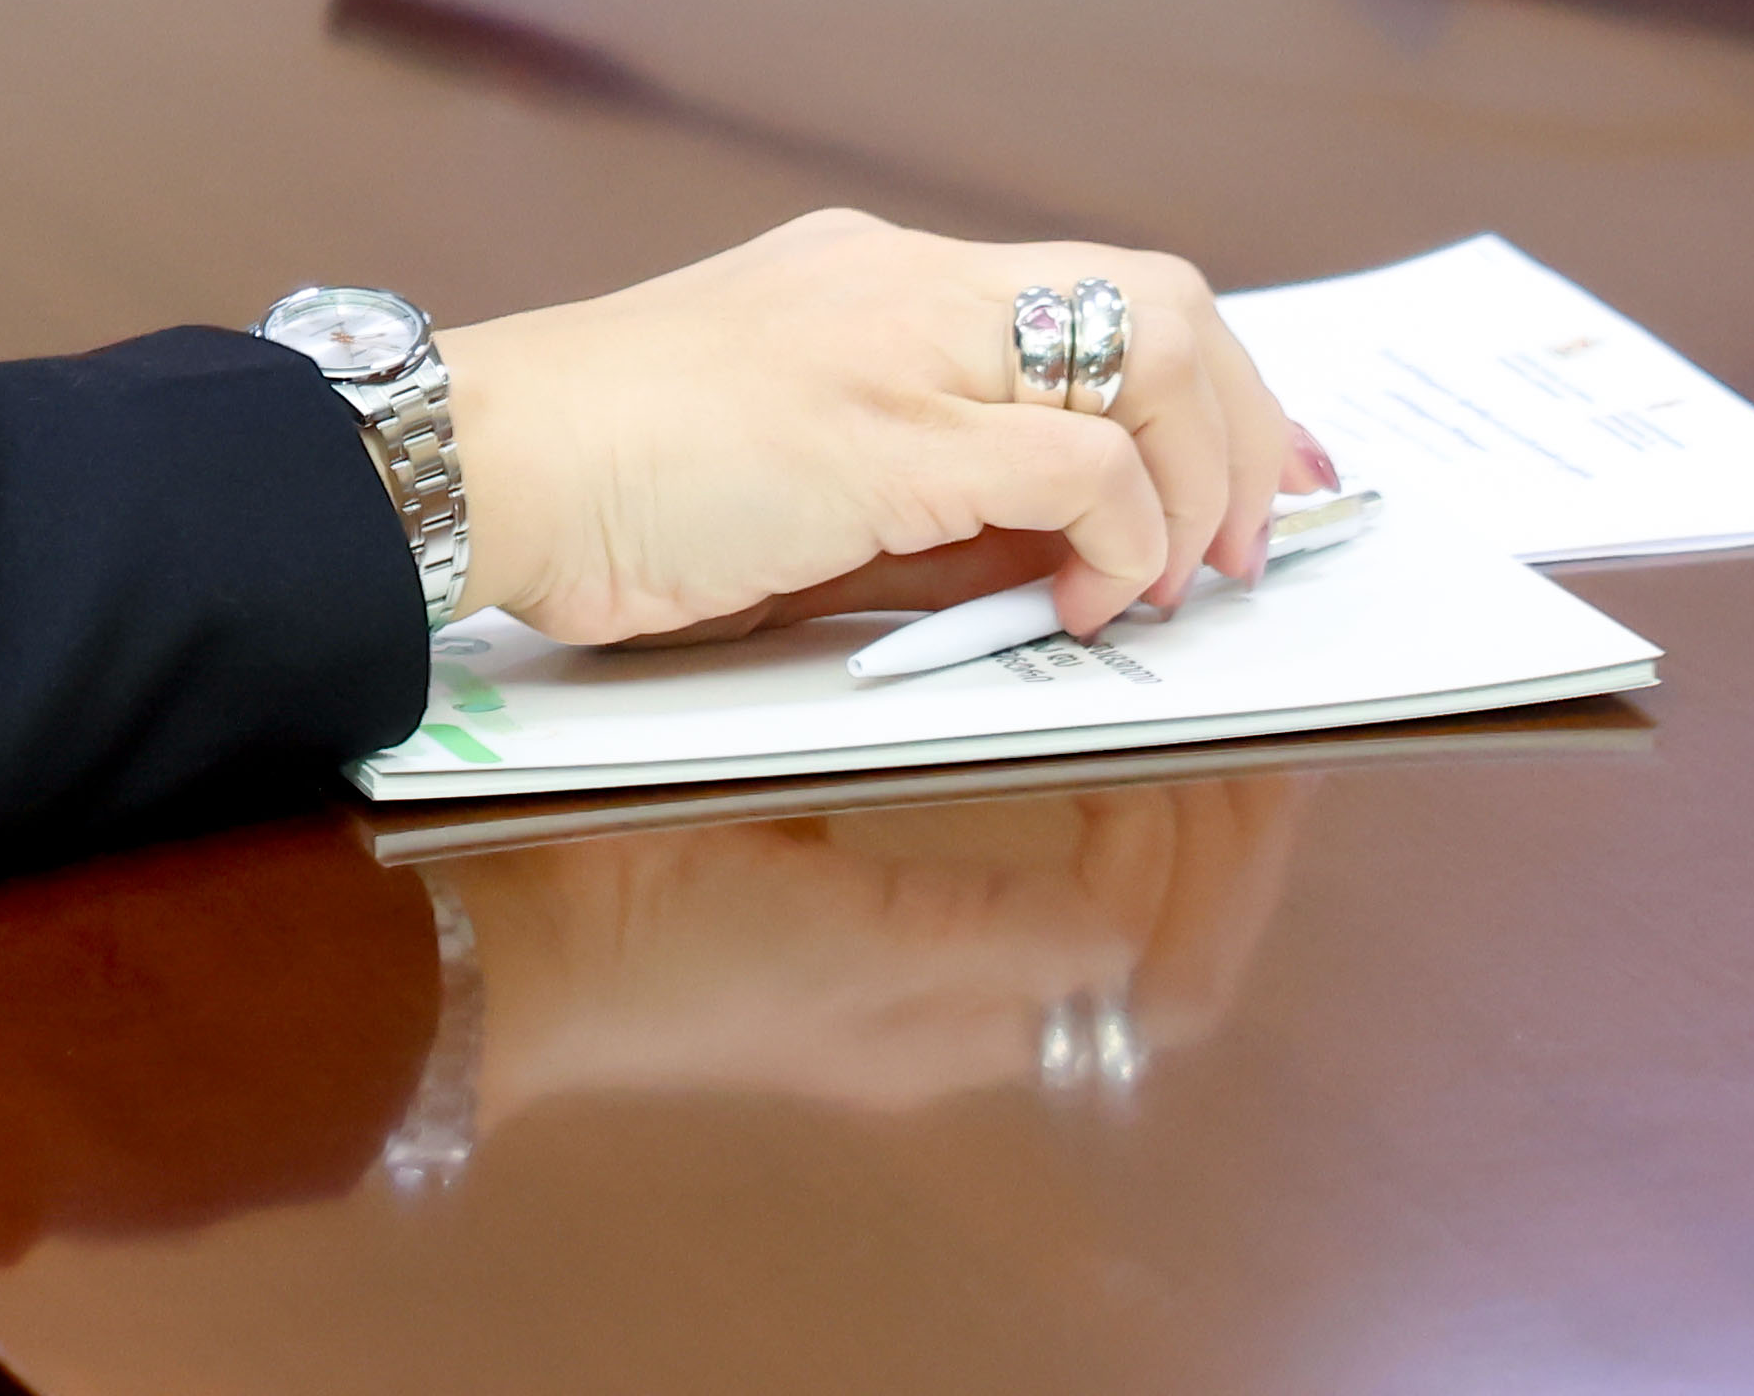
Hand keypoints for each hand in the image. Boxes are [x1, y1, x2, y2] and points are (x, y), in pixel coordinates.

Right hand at [434, 208, 1315, 649]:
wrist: (481, 458)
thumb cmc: (603, 476)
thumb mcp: (797, 466)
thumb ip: (929, 493)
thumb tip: (1063, 555)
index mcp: (880, 277)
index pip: (1099, 290)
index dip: (1209, 391)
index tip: (1245, 488)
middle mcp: (907, 282)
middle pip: (1165, 301)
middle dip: (1243, 431)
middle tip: (1243, 549)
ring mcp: (898, 346)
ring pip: (1151, 351)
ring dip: (1199, 483)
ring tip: (1175, 584)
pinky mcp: (881, 435)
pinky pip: (1076, 470)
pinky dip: (1119, 544)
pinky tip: (1084, 607)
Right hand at [450, 768, 1313, 1118]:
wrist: (505, 937)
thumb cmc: (648, 939)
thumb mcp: (833, 931)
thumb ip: (982, 933)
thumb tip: (1127, 927)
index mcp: (950, 1032)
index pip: (1156, 979)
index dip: (1202, 870)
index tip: (1201, 756)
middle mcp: (949, 1020)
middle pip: (1159, 960)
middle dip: (1221, 848)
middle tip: (1248, 728)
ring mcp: (906, 975)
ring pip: (1106, 922)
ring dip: (1164, 830)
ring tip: (1182, 721)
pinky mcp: (856, 916)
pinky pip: (1021, 879)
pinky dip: (1075, 807)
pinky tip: (1061, 730)